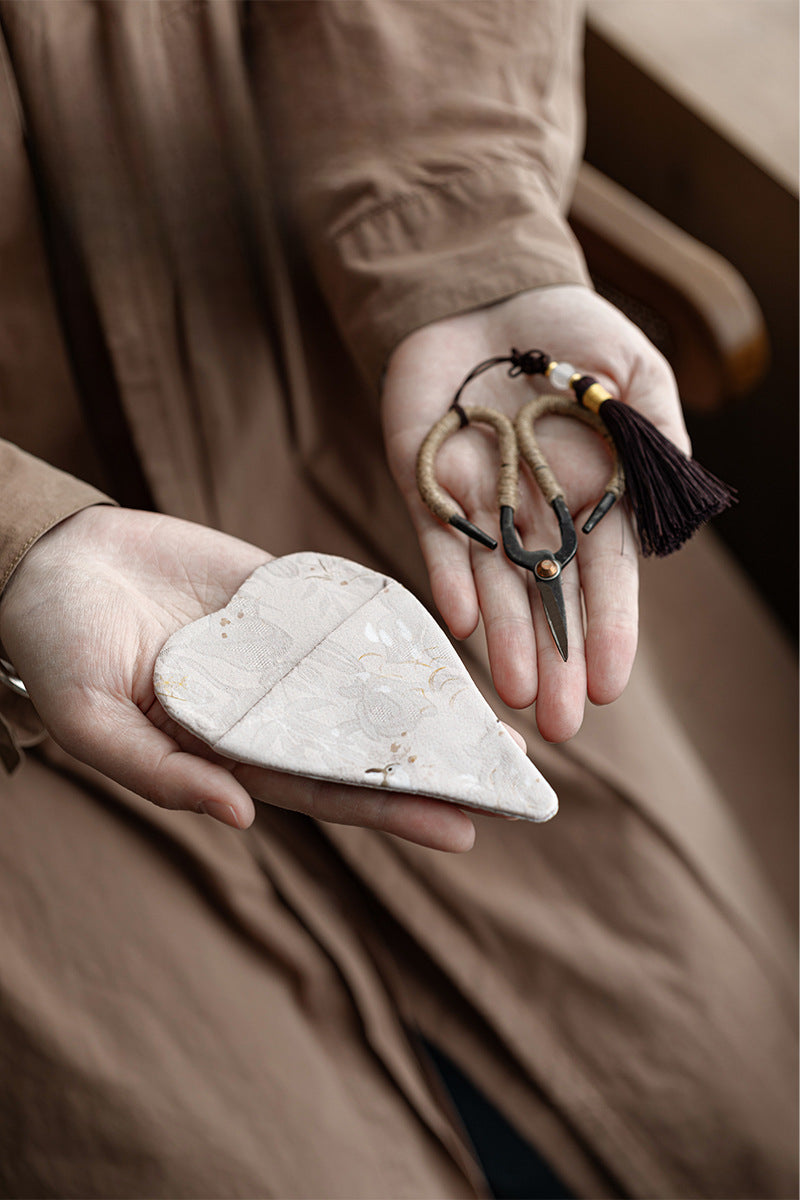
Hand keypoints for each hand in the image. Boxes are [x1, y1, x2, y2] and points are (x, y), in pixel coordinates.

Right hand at [0, 507, 475, 849]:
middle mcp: (270, 705)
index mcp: (229, 748)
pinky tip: (448, 645)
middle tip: (515, 782)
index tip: (464, 828)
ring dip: (430, 701)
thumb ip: (162, 772)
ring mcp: (282, 648)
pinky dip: (396, 630)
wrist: (54, 562)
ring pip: (370, 680)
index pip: (327, 789)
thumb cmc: (58, 649)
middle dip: (436, 764)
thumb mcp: (95, 721)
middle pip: (366, 741)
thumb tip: (240, 816)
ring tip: (499, 720)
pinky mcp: (284, 595)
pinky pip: (349, 614)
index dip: (393, 809)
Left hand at [382, 285, 687, 740]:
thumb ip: (655, 435)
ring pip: (494, 586)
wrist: (485, 295)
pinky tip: (459, 622)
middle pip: (548, 599)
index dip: (609, 630)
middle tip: (560, 724)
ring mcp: (481, 504)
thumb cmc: (568, 331)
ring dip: (504, 641)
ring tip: (515, 696)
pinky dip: (448, 578)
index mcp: (593, 495)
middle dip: (556, 660)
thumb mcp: (632, 370)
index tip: (610, 685)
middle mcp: (538, 513)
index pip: (605, 576)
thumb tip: (673, 511)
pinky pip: (438, 541)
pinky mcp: (428, 487)